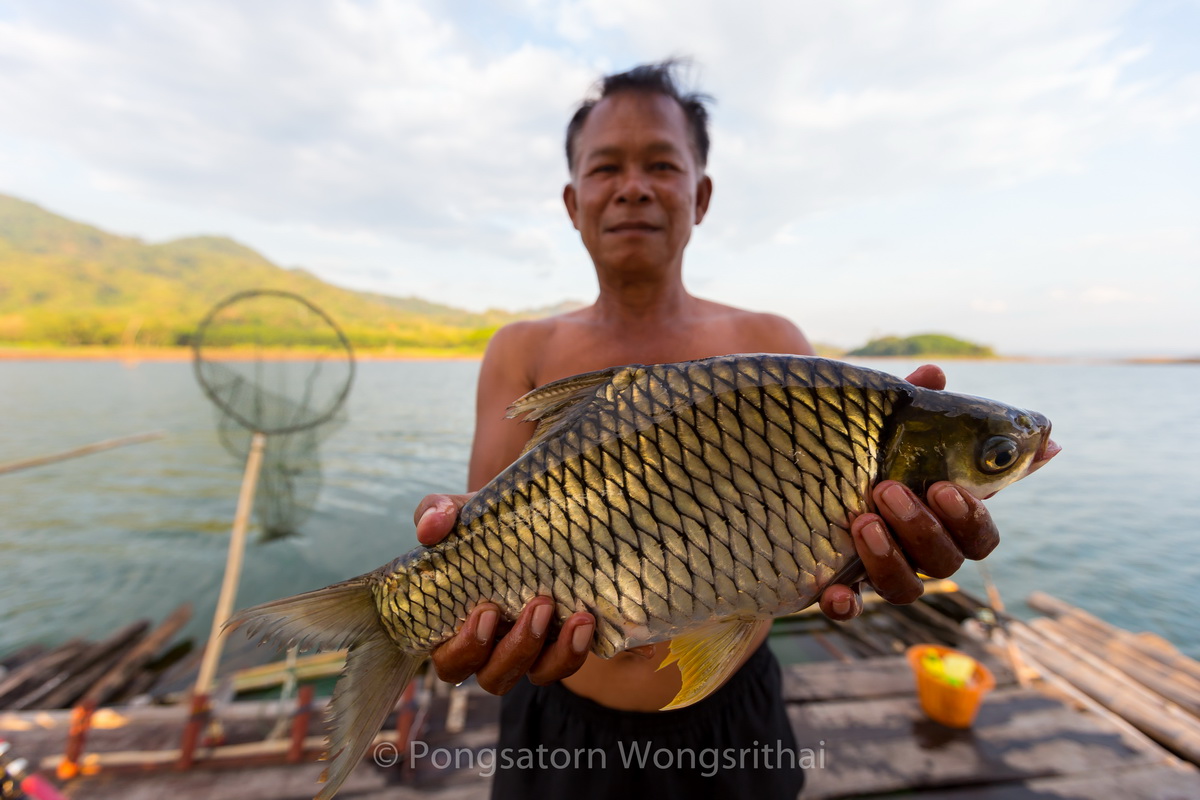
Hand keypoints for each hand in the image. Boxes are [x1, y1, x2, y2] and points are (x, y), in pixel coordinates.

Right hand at [412, 494, 594, 693]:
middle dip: (515, 650)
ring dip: (554, 654)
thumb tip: (428, 529)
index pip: (450, 662)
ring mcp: (527, 649)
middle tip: (538, 605)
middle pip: (493, 678)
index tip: (486, 611)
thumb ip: (435, 513)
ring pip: (534, 675)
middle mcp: (490, 649)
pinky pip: (565, 664)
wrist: (527, 516)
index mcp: (454, 628)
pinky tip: (587, 621)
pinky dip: (575, 650)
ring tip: (577, 617)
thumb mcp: (457, 512)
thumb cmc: (480, 524)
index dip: (465, 649)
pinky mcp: (559, 642)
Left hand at [817, 364, 999, 620]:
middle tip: (887, 490)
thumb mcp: (880, 425)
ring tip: (862, 520)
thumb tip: (934, 373)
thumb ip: (910, 405)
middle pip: (946, 561)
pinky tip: (837, 593)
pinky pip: (852, 609)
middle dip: (922, 528)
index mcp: (939, 515)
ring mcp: (881, 572)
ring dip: (890, 558)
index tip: (945, 489)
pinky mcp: (841, 587)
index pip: (980, 534)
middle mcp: (918, 550)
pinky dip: (847, 605)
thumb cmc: (858, 450)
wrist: (794, 477)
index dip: (975, 518)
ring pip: (907, 589)